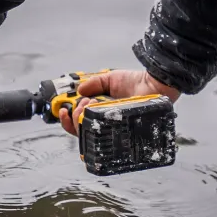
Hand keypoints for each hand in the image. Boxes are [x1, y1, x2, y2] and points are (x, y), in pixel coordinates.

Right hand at [58, 68, 180, 135]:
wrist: (153, 84)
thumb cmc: (135, 82)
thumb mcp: (110, 79)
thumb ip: (94, 83)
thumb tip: (78, 91)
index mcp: (100, 110)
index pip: (79, 121)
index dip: (68, 119)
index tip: (63, 110)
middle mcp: (105, 121)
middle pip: (80, 130)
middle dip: (74, 116)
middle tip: (83, 103)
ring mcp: (114, 127)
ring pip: (89, 134)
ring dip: (82, 118)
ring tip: (90, 104)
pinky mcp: (123, 132)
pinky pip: (107, 137)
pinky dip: (97, 126)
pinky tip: (97, 112)